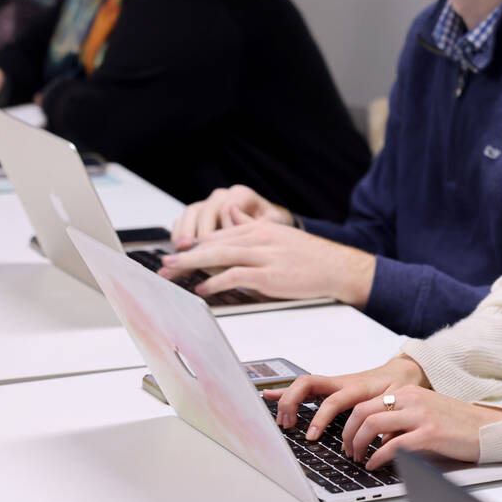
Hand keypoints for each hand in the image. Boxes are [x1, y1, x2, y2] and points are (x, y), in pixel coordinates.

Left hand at [159, 207, 375, 305]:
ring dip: (192, 265)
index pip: (218, 235)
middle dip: (185, 255)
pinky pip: (236, 276)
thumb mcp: (278, 235)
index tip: (176, 254)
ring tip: (172, 272)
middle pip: (213, 244)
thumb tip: (230, 212)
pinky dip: (216, 282)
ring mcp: (264, 255)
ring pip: (219, 256)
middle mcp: (258, 238)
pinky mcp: (269, 275)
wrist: (338, 267)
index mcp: (259, 229)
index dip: (194, 246)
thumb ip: (252, 225)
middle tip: (163, 265)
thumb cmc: (310, 257)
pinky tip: (203, 289)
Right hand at [172, 184, 293, 247]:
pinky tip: (179, 249)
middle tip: (195, 248)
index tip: (226, 248)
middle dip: (200, 230)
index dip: (223, 229)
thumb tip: (234, 217)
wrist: (269, 231)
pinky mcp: (198, 217)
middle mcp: (223, 196)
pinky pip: (182, 220)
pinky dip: (178, 234)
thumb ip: (256, 223)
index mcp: (241, 194)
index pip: (226, 208)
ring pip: (191, 212)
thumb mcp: (272, 225)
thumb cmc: (272, 228)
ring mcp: (208, 205)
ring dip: (185, 231)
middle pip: (206, 209)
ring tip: (183, 248)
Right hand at [265, 355, 428, 437]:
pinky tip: (268, 394)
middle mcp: (342, 382)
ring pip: (304, 384)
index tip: (312, 436)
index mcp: (357, 387)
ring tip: (280, 419)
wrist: (404, 370)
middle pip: (309, 383)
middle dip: (293, 402)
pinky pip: (306, 387)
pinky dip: (286, 390)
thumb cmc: (401, 387)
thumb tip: (381, 442)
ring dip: (287, 399)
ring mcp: (334, 383)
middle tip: (288, 425)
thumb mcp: (400, 404)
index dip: (320, 418)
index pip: (333, 401)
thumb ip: (390, 421)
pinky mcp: (330, 386)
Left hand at [343, 385, 501, 468]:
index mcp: (408, 392)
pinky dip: (378, 457)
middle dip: (348, 434)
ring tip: (358, 458)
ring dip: (359, 445)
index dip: (350, 423)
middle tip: (347, 450)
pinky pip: (393, 446)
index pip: (366, 402)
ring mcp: (420, 415)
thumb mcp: (424, 412)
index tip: (347, 438)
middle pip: (363, 412)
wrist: (485, 428)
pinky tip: (375, 465)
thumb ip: (400, 420)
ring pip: (373, 425)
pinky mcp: (429, 434)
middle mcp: (411, 399)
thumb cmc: (456, 423)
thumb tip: (379, 438)